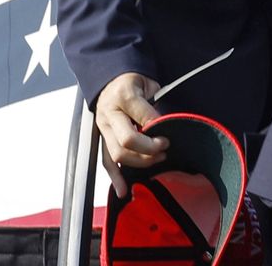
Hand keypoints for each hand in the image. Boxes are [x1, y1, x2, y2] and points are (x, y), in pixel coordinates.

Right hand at [94, 72, 166, 195]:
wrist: (110, 81)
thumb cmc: (133, 82)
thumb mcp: (148, 84)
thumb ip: (154, 103)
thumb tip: (165, 124)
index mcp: (124, 96)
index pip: (143, 116)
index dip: (158, 126)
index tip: (169, 132)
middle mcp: (109, 114)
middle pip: (127, 140)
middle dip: (149, 148)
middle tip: (165, 146)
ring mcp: (103, 129)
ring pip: (117, 154)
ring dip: (140, 162)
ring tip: (158, 159)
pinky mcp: (102, 140)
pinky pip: (106, 161)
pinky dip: (115, 177)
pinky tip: (123, 189)